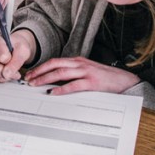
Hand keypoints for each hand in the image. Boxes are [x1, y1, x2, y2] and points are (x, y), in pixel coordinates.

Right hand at [0, 30, 36, 82]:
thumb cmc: (17, 46)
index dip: (9, 60)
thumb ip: (16, 62)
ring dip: (5, 75)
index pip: (1, 56)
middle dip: (6, 70)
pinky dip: (2, 76)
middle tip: (13, 65)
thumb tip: (7, 74)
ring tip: (11, 68)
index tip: (11, 56)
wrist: (15, 47)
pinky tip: (6, 69)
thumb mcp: (22, 51)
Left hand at [23, 56, 137, 94]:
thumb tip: (56, 82)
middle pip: (54, 65)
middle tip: (28, 79)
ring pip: (60, 73)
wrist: (126, 81)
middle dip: (39, 72)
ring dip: (45, 79)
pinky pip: (73, 85)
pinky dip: (61, 89)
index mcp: (78, 61)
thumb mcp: (88, 72)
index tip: (31, 74)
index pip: (55, 62)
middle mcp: (80, 64)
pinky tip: (53, 93)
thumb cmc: (106, 78)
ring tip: (35, 85)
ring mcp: (86, 72)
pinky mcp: (92, 82)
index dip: (41, 67)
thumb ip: (74, 74)